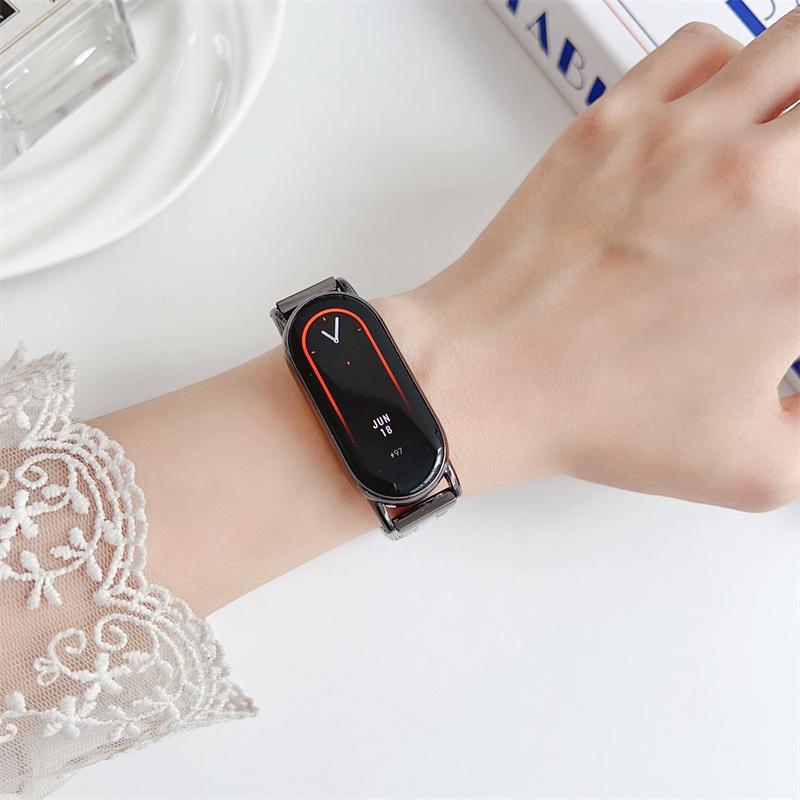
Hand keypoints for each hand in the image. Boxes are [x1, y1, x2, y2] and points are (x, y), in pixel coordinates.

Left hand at [381, 12, 799, 510]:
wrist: (491, 376)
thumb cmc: (596, 415)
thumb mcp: (751, 466)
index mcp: (799, 262)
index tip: (792, 262)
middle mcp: (756, 182)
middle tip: (792, 183)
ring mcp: (681, 139)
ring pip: (792, 47)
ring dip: (797, 90)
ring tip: (777, 136)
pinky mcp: (613, 121)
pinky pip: (701, 46)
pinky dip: (724, 66)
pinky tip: (712, 113)